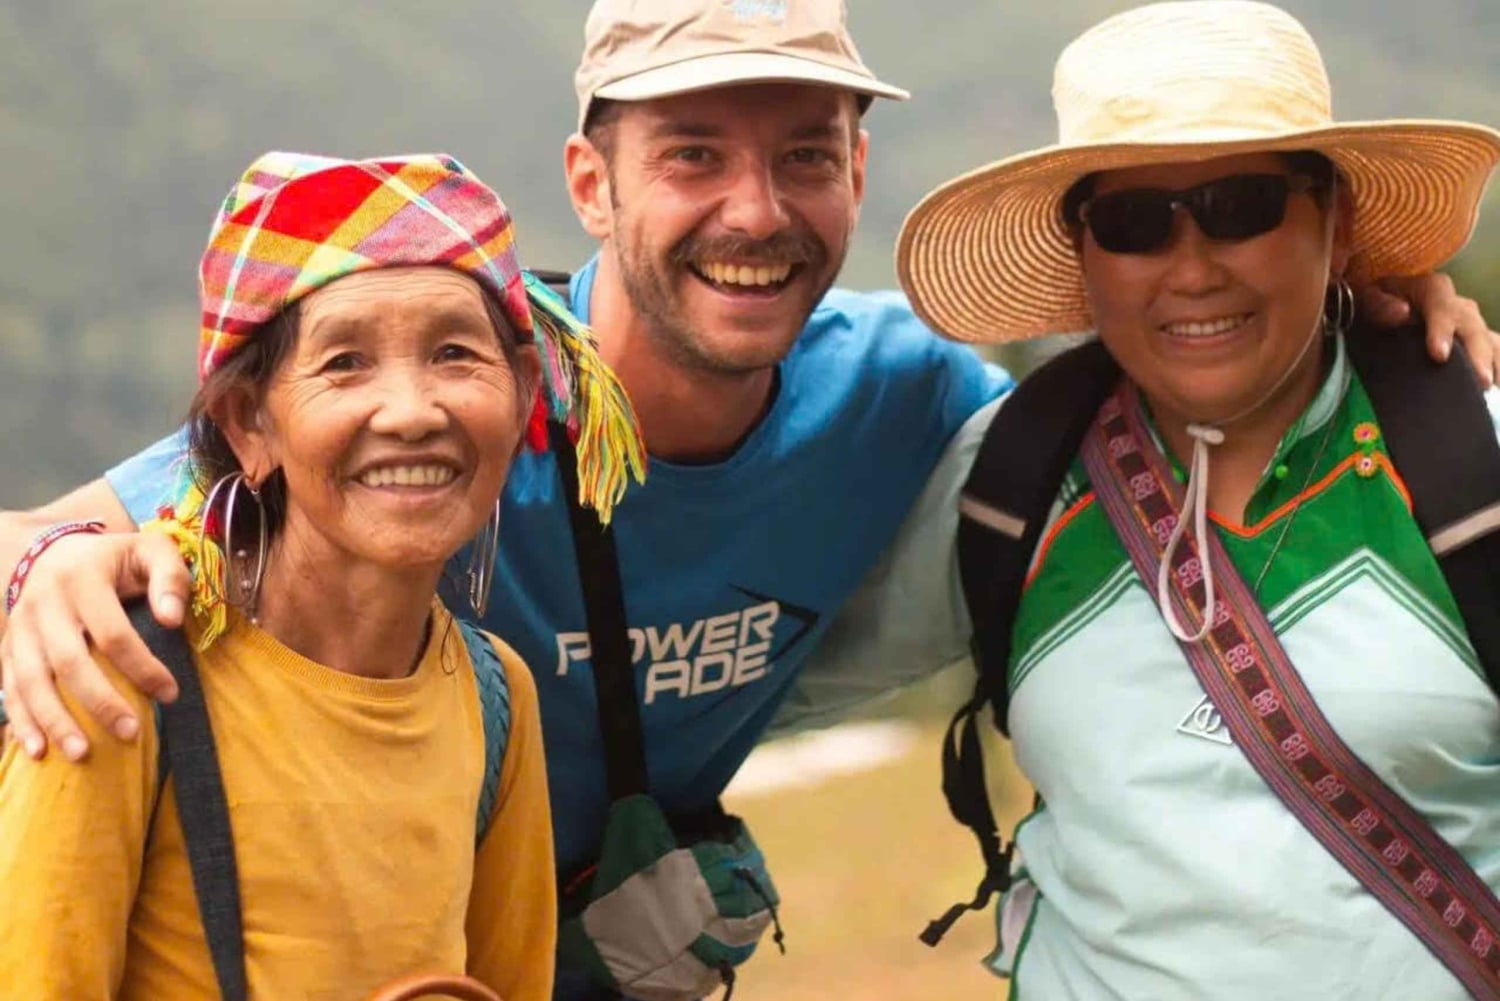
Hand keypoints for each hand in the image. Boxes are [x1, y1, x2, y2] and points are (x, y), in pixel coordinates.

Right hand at [0, 531, 189, 760]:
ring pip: (31, 680)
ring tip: (83, 753)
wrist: (55, 551)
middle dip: (100, 701)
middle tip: (131, 733)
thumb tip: (173, 619)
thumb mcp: (150, 551)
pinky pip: (8, 686)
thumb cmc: (115, 558)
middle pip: (68, 661)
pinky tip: (37, 751)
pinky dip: (21, 721)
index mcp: (82, 579)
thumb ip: (170, 578)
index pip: (112, 632)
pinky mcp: (7, 646)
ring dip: (55, 720)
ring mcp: (20, 627)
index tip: (170, 694)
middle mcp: (44, 603)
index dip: (142, 666)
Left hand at [1356, 273, 1499, 387]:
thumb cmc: (1371, 303)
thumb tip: (1403, 312)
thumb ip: (1378, 304)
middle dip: (1477, 354)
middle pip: (1471, 324)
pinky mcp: (1475, 341)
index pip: (1440, 302)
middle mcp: (1455, 304)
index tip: (1439, 355)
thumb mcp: (1364, 298)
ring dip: (1493, 362)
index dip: (1442, 328)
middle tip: (1480, 382)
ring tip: (1491, 388)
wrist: (1381, 305)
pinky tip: (1497, 388)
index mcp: (1427, 289)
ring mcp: (1469, 323)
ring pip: (1489, 339)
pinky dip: (1498, 367)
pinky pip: (1495, 351)